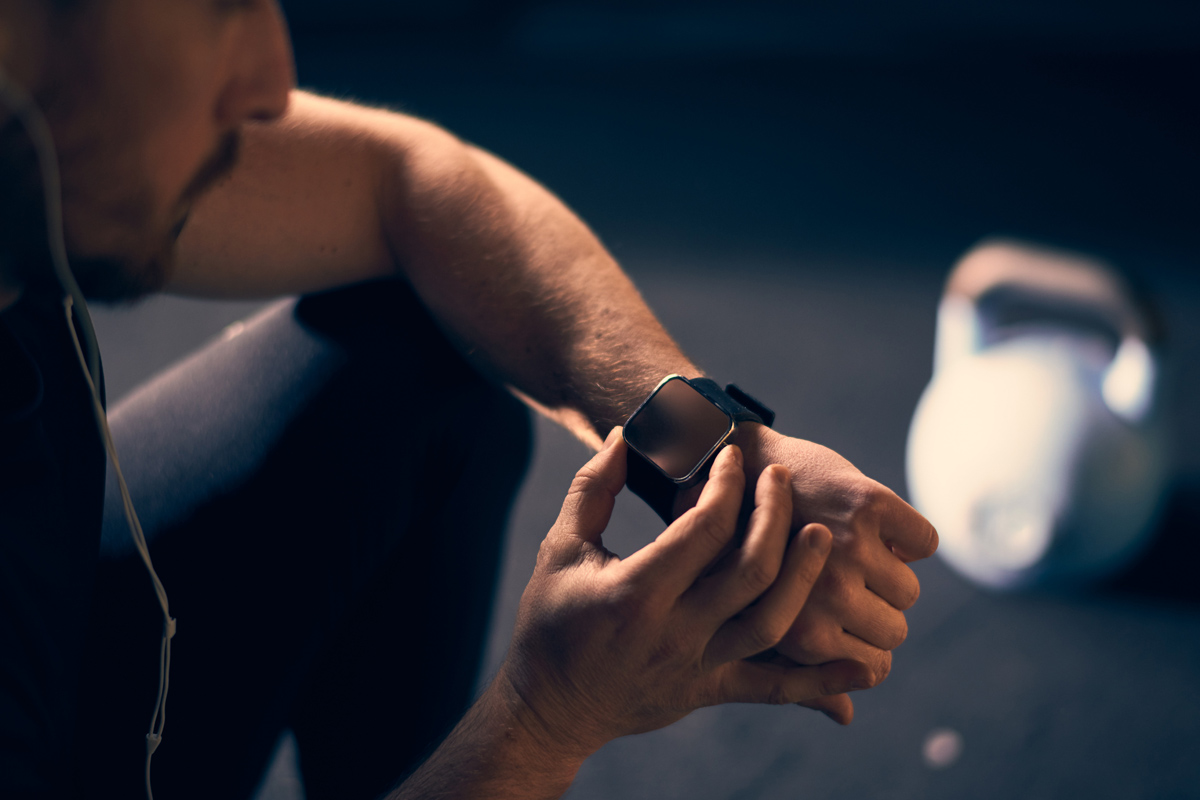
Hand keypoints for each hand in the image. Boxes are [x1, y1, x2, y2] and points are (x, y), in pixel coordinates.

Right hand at [498, 428, 872, 762]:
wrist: (551, 707)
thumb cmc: (551, 621)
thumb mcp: (561, 548)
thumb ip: (593, 489)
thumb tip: (624, 435)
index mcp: (635, 592)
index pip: (702, 529)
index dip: (725, 484)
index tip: (732, 455)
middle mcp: (675, 632)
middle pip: (749, 571)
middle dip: (773, 516)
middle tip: (780, 477)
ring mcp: (697, 666)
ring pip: (772, 623)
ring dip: (804, 577)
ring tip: (819, 534)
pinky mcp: (710, 690)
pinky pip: (776, 689)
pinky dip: (822, 681)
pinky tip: (866, 669)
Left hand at [720, 424, 938, 722]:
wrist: (728, 462)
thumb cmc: (737, 547)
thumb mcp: (754, 618)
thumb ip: (798, 673)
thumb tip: (846, 717)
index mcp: (797, 632)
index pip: (874, 669)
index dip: (865, 647)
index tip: (845, 622)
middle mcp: (826, 594)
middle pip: (895, 629)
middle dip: (876, 608)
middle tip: (842, 578)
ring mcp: (849, 548)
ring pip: (909, 588)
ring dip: (890, 570)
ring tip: (849, 549)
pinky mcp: (868, 504)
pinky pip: (923, 541)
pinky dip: (907, 534)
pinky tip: (870, 523)